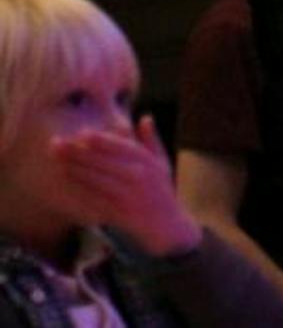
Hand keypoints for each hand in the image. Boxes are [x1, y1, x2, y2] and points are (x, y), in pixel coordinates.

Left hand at [52, 118, 199, 256]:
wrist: (166, 224)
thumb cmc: (162, 190)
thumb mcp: (163, 162)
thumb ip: (152, 140)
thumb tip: (145, 118)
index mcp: (148, 163)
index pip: (122, 148)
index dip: (102, 140)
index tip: (83, 133)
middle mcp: (138, 177)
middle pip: (104, 162)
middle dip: (79, 151)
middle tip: (57, 143)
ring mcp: (127, 195)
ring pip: (96, 179)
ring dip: (75, 168)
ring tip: (58, 158)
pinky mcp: (117, 211)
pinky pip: (94, 198)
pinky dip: (80, 189)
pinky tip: (67, 180)